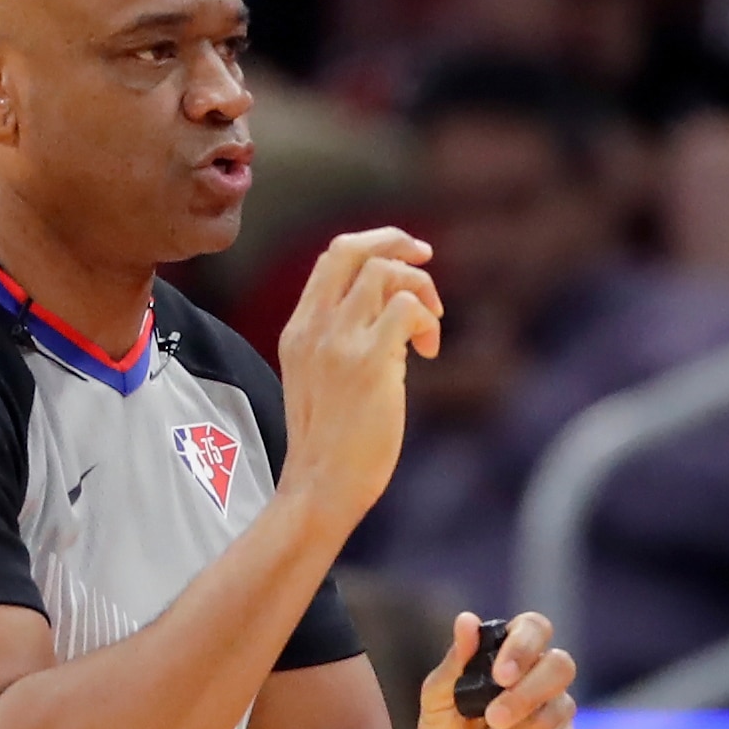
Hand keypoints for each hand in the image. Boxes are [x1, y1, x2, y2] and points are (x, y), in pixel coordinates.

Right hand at [275, 228, 443, 531]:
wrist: (320, 486)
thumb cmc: (332, 445)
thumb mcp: (323, 381)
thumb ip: (345, 343)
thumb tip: (394, 316)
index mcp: (298, 330)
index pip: (331, 259)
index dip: (374, 246)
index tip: (407, 256)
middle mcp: (313, 328)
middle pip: (350, 249)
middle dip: (397, 241)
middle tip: (428, 258)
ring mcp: (338, 343)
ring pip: (384, 273)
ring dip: (421, 289)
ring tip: (429, 330)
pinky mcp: (368, 363)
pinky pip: (406, 308)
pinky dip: (427, 319)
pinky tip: (428, 351)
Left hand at [419, 611, 573, 728]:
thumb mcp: (436, 700)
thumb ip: (453, 662)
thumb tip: (466, 620)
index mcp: (512, 656)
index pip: (535, 629)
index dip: (524, 646)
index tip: (500, 674)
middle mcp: (541, 679)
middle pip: (561, 666)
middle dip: (526, 694)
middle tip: (493, 717)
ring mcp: (556, 714)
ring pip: (552, 714)